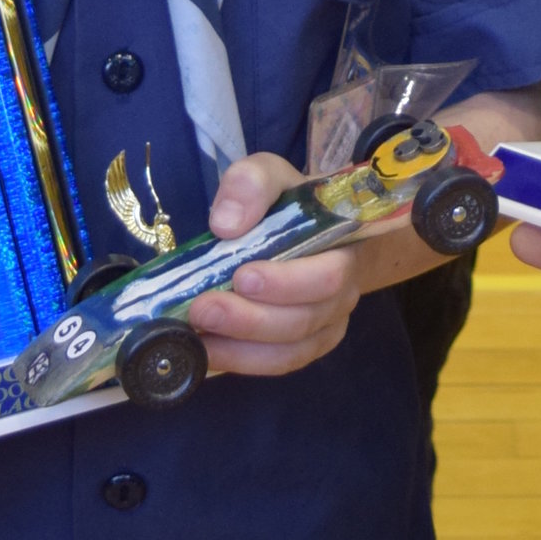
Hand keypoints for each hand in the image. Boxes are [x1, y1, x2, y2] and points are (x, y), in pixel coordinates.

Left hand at [185, 155, 364, 378]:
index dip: (286, 283)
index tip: (241, 275)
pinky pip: (277, 364)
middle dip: (249, 319)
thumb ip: (250, 185)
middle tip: (202, 308)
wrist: (301, 228)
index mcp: (343, 247)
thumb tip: (226, 225)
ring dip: (240, 347)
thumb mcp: (268, 175)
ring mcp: (326, 325)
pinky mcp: (304, 348)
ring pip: (290, 351)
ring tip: (197, 334)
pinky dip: (241, 362)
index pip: (327, 276)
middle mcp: (342, 293)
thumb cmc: (286, 202)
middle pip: (303, 321)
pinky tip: (206, 351)